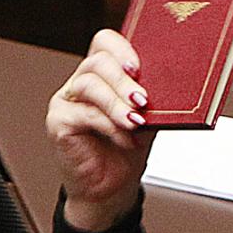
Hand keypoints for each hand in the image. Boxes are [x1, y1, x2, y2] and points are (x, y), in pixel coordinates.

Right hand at [46, 29, 155, 231]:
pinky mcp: (58, 122)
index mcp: (104, 75)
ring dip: (117, 104)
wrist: (112, 189)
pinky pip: (84, 114)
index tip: (140, 67)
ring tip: (135, 122)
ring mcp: (67, 100)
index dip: (121, 49)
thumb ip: (152, 101)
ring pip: (89, 84)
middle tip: (142, 99)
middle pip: (98, 62)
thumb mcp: (148, 119)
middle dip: (123, 80)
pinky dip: (110, 126)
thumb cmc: (128, 150)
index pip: (105, 43)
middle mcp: (82, 82)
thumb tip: (173, 87)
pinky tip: (126, 140)